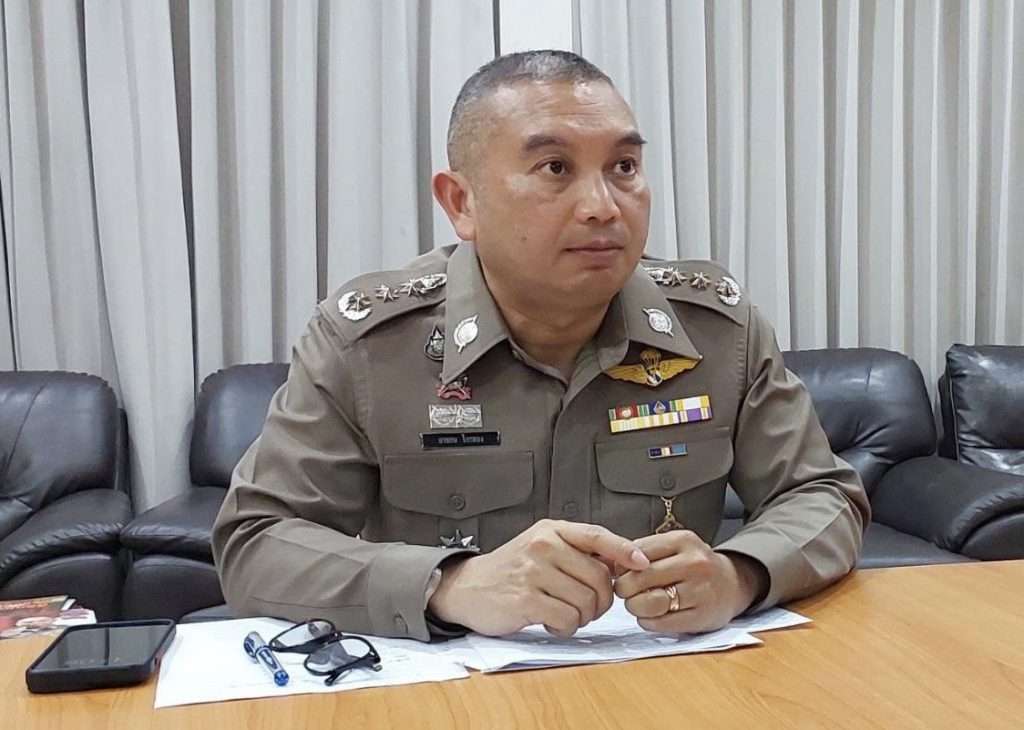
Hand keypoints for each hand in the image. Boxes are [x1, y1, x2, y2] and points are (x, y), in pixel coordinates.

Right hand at [428, 519, 649, 637]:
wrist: (467, 587)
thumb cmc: (511, 570)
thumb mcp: (542, 547)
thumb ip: (575, 551)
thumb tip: (621, 564)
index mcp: (551, 530)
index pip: (597, 536)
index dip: (625, 550)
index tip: (643, 563)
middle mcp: (544, 546)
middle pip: (599, 578)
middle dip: (600, 600)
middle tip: (584, 606)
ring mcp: (534, 572)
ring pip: (586, 602)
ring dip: (581, 616)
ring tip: (562, 612)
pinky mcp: (526, 600)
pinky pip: (567, 619)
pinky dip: (564, 628)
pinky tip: (550, 621)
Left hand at [614, 530, 766, 632]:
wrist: (733, 584)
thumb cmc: (693, 565)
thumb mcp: (674, 547)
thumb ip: (644, 551)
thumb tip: (609, 563)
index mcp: (683, 540)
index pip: (637, 553)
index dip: (621, 566)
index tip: (619, 573)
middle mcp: (694, 563)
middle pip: (641, 578)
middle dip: (624, 588)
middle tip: (624, 591)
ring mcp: (701, 591)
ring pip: (650, 602)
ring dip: (635, 607)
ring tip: (636, 604)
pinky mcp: (703, 616)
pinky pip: (662, 623)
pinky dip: (648, 622)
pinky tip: (650, 617)